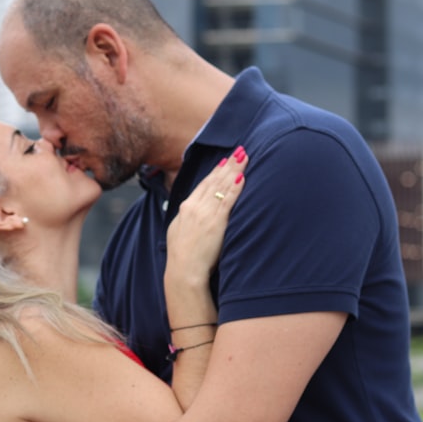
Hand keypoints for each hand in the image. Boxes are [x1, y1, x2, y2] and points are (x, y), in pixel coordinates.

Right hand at [166, 147, 246, 283]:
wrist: (183, 270)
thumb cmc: (182, 256)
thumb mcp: (178, 231)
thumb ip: (186, 219)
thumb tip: (191, 213)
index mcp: (185, 207)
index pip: (203, 184)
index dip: (215, 171)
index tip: (224, 161)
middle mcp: (195, 206)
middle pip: (214, 180)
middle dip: (228, 164)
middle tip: (239, 151)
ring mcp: (205, 213)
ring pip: (222, 186)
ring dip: (234, 170)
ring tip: (244, 157)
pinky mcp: (216, 222)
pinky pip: (228, 200)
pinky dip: (235, 187)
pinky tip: (242, 177)